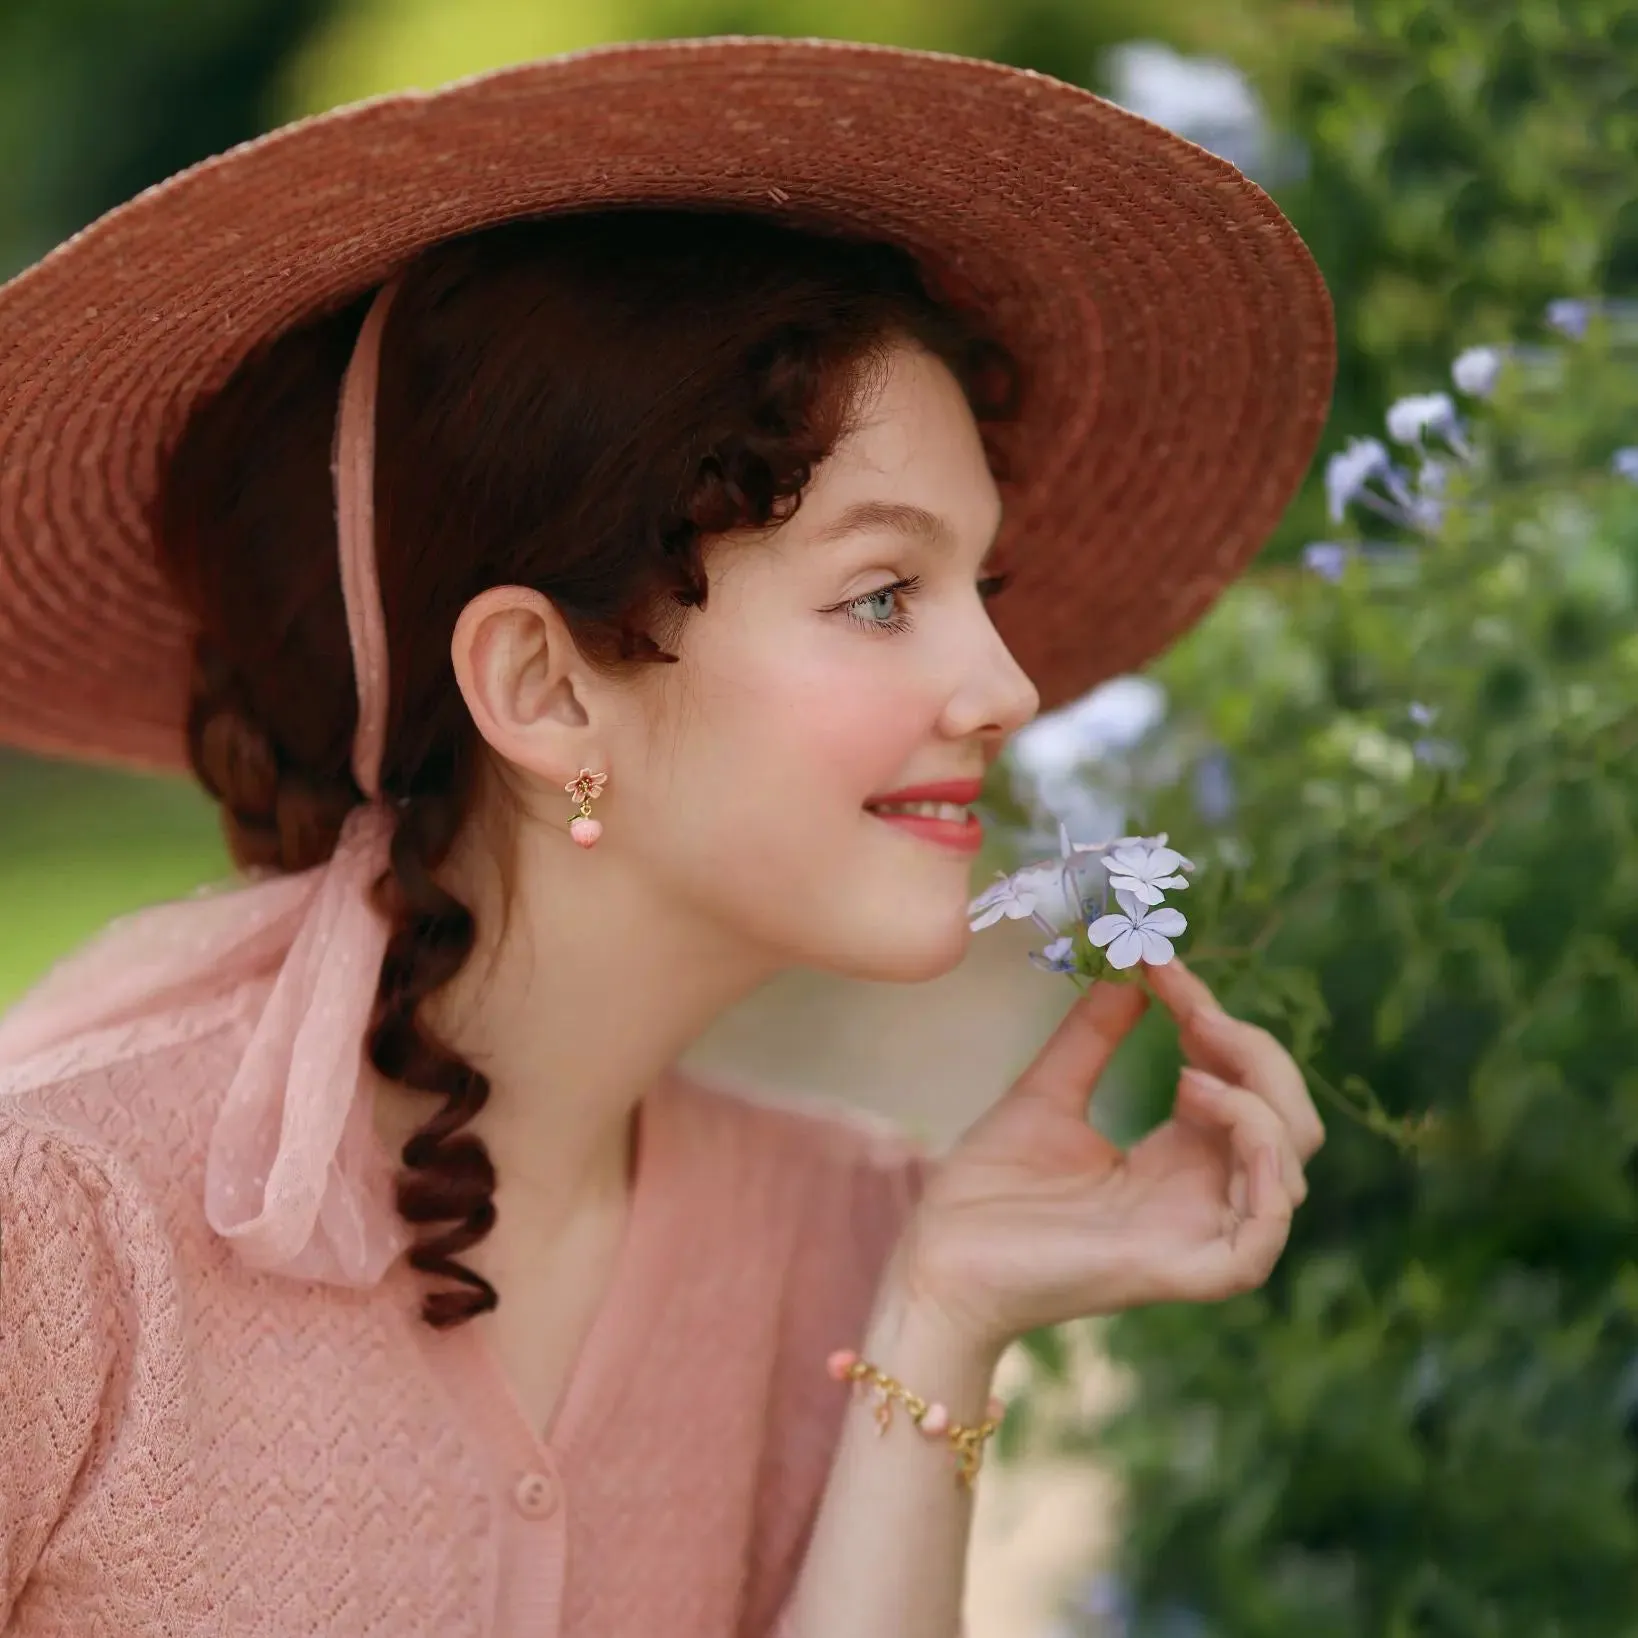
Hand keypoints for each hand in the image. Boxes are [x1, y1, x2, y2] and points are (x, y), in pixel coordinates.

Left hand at [895, 959, 1325, 1353]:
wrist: (939, 1261)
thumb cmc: (987, 1191)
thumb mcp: (1046, 1094)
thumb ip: (1091, 1038)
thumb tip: (1130, 974)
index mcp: (1177, 1160)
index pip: (1238, 1083)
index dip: (1215, 1018)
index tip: (1163, 965)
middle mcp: (1201, 1197)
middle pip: (1289, 1121)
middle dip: (1256, 1053)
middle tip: (1195, 1013)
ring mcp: (1198, 1237)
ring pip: (1290, 1168)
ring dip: (1258, 1101)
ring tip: (1188, 1074)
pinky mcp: (1186, 1272)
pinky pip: (1264, 1231)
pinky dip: (1262, 1164)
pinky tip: (1215, 1113)